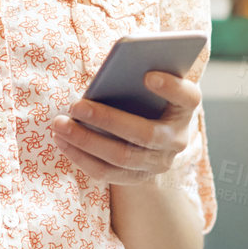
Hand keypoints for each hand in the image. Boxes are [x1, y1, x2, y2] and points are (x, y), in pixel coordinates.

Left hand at [50, 72, 200, 184]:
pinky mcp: (137, 177)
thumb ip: (134, 75)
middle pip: (146, 134)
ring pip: (122, 157)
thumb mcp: (145, 84)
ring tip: (59, 124)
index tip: (148, 75)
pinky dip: (80, 156)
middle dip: (107, 120)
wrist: (149, 135)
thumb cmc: (142, 96)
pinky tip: (60, 140)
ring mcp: (158, 163)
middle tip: (74, 106)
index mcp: (184, 108)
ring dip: (85, 141)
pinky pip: (106, 172)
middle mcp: (177, 139)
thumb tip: (110, 71)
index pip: (188, 97)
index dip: (172, 87)